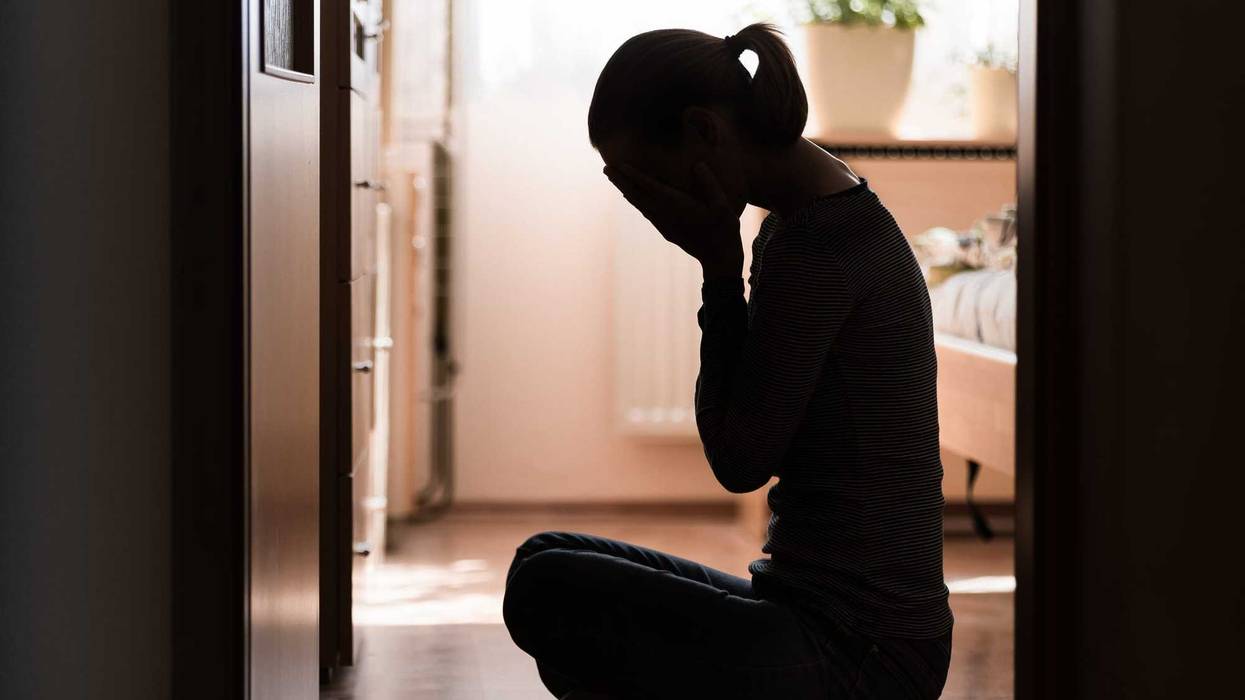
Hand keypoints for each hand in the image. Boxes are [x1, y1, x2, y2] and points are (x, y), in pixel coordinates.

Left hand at [604, 162, 742, 279]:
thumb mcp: (723, 206)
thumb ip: (709, 184)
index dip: (634, 175)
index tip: (618, 165)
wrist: (719, 259)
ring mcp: (663, 224)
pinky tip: (631, 197)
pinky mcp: (666, 230)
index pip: (650, 187)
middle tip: (605, 168)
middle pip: (637, 195)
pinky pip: (645, 212)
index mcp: (678, 206)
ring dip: (625, 190)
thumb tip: (697, 165)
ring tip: (613, 179)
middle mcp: (665, 215)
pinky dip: (635, 202)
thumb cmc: (724, 230)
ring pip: (639, 204)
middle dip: (621, 181)